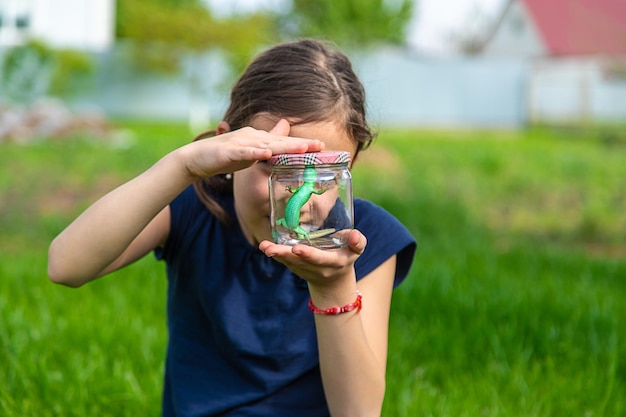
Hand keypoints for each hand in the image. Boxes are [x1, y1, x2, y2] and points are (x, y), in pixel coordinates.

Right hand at [178, 119, 323, 178]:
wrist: (194, 159)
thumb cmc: (222, 157)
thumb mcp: (248, 152)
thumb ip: (264, 147)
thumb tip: (280, 140)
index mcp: (258, 138)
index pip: (284, 143)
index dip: (303, 145)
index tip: (322, 148)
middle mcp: (252, 137)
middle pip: (281, 141)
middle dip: (301, 144)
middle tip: (321, 146)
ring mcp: (240, 143)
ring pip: (267, 144)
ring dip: (285, 146)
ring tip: (304, 148)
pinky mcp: (228, 151)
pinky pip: (244, 152)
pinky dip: (256, 152)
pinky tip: (267, 153)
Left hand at [258, 229, 366, 290]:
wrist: (333, 282)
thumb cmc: (346, 257)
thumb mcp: (356, 251)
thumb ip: (358, 242)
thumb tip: (355, 234)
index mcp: (333, 263)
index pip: (320, 259)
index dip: (308, 254)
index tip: (296, 248)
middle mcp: (317, 268)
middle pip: (299, 261)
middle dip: (285, 255)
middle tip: (271, 249)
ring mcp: (305, 269)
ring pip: (289, 262)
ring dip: (276, 254)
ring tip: (264, 246)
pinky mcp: (296, 268)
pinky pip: (285, 261)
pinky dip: (275, 254)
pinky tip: (265, 246)